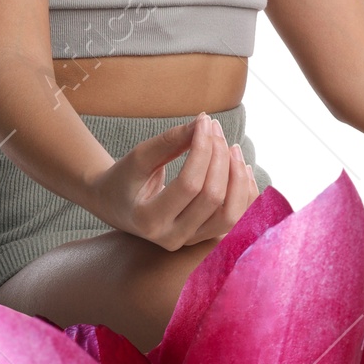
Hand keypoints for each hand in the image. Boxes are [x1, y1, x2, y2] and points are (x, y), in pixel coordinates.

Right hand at [85, 112, 259, 249]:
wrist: (117, 206)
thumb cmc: (125, 179)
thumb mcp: (138, 157)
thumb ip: (169, 141)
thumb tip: (203, 123)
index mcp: (148, 219)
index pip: (189, 184)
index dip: (202, 150)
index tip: (204, 121)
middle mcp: (172, 238)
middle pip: (212, 198)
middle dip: (219, 158)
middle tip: (215, 129)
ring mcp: (191, 242)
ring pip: (231, 216)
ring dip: (238, 179)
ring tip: (233, 148)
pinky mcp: (204, 238)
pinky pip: (237, 221)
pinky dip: (246, 194)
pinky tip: (242, 168)